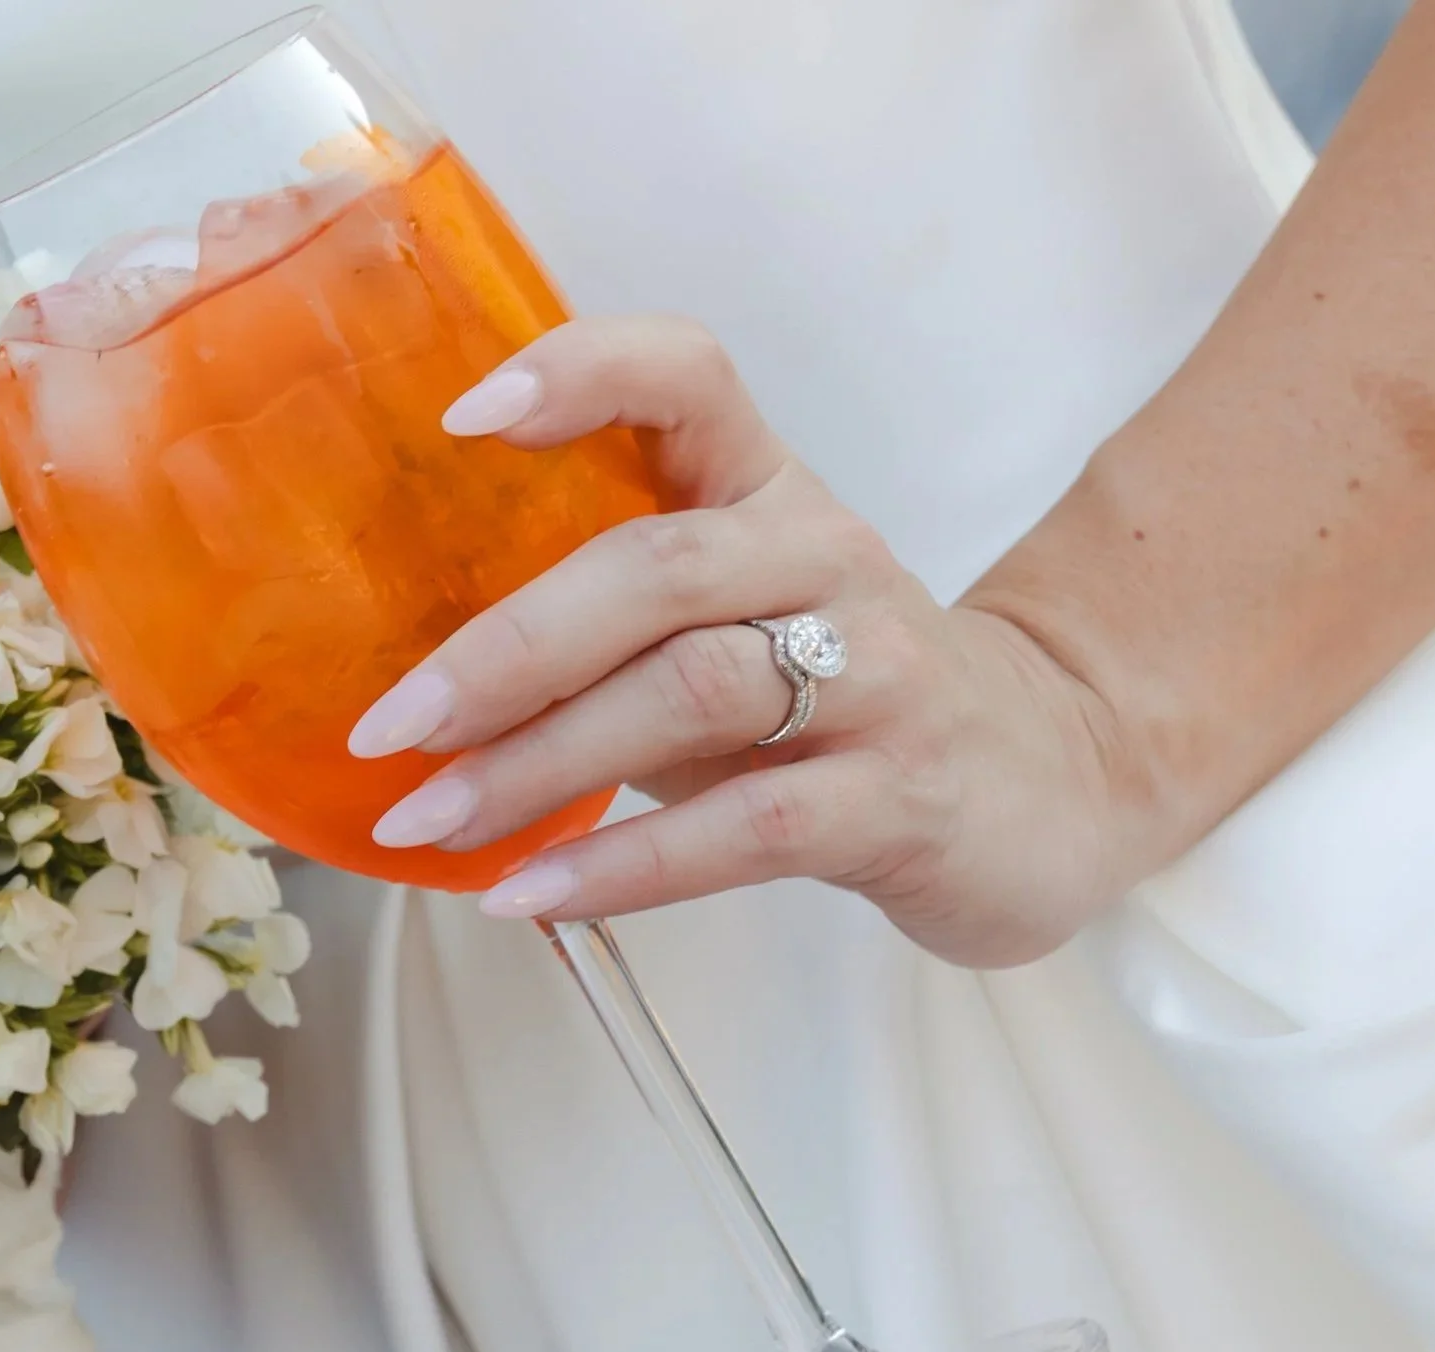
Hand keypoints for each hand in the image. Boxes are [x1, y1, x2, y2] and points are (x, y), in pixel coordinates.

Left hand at [350, 316, 1149, 968]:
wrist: (1046, 781)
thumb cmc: (830, 699)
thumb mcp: (725, 622)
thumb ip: (597, 621)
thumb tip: (407, 681)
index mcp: (767, 489)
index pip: (687, 376)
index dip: (578, 373)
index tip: (457, 418)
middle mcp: (824, 558)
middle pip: (653, 570)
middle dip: (502, 650)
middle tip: (388, 726)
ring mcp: (877, 676)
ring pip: (690, 694)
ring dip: (538, 766)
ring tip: (428, 822)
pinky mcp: (901, 796)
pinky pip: (748, 829)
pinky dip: (623, 866)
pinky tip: (531, 895)